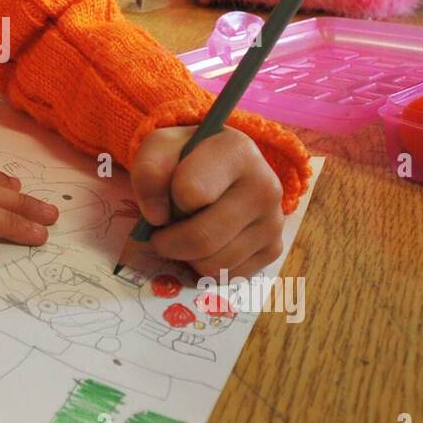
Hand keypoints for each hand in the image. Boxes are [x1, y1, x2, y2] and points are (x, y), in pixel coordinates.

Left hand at [130, 126, 284, 278]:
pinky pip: (229, 276)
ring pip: (215, 264)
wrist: (221, 165)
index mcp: (237, 152)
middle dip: (169, 242)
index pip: (189, 192)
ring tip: (187, 233)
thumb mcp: (160, 147)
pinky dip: (208, 268)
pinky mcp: (274, 248)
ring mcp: (273, 220)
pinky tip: (207, 244)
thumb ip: (149, 171)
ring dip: (188, 257)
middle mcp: (264, 186)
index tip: (163, 197)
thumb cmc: (187, 157)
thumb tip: (157, 216)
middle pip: (203, 238)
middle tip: (161, 233)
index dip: (165, 200)